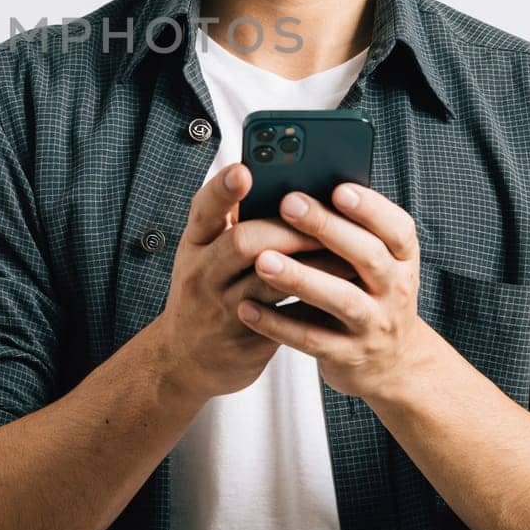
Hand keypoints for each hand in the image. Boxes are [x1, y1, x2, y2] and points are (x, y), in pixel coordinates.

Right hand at [156, 163, 358, 401]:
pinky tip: (339, 288)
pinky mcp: (244, 337)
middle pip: (242, 241)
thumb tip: (289, 190)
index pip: (203, 208)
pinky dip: (312, 299)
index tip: (244, 169)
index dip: (223, 189)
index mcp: (195, 242)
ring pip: (268, 279)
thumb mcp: (205, 254)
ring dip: (311, 264)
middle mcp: (202, 271)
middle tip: (324, 217)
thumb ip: (235, 224)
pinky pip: (283, 316)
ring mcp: (221, 306)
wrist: (183, 359)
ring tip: (346, 252)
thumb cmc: (207, 291)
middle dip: (287, 228)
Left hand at [239, 182, 434, 400]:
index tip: (338, 188)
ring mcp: (373, 325)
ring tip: (262, 260)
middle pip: (368, 257)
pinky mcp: (348, 356)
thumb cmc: (367, 293)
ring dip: (301, 278)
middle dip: (329, 229)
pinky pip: (312, 340)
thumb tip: (300, 188)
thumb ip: (347, 231)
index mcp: (401, 259)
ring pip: (341, 299)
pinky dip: (279, 324)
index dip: (371, 209)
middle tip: (288, 204)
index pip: (398, 230)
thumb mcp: (373, 262)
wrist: (390, 364)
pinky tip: (247, 308)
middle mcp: (394, 290)